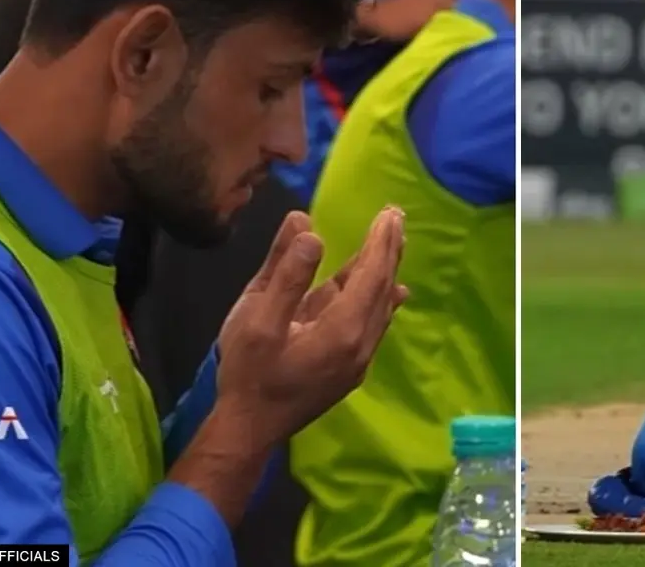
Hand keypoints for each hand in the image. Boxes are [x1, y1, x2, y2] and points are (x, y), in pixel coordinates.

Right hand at [214, 207, 407, 446]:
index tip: (388, 213)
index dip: (380, 242)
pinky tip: (392, 290)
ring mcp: (358, 359)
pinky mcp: (349, 368)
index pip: (370, 275)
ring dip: (386, 271)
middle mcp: (360, 345)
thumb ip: (286, 274)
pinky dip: (382, 298)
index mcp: (342, 330)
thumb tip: (310, 229)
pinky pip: (374, 323)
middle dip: (389, 250)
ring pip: (380, 306)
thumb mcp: (257, 318)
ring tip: (394, 241)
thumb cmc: (249, 374)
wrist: (249, 431)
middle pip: (382, 288)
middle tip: (396, 216)